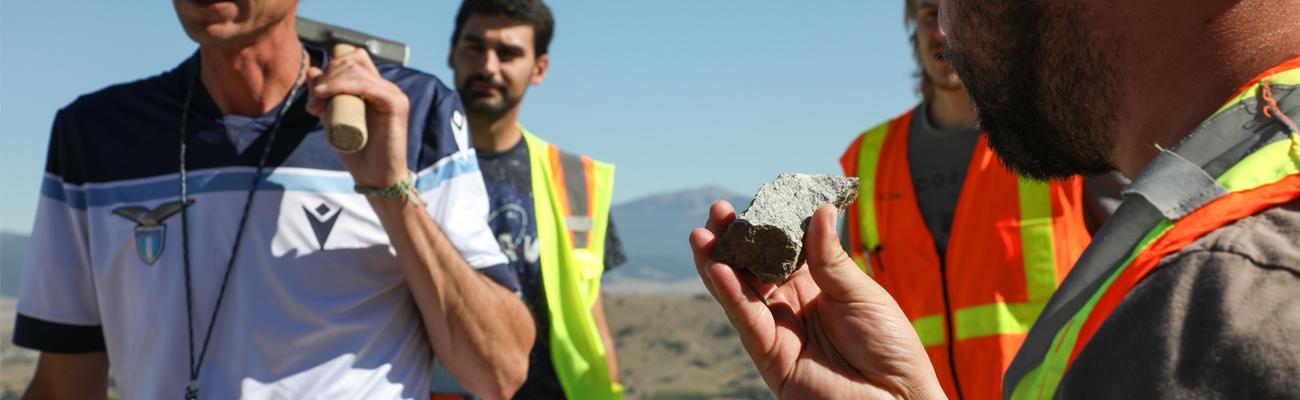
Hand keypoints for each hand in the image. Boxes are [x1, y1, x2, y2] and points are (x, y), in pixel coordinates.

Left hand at [305, 48, 410, 188]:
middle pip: (353, 61)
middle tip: (313, 102)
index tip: (316, 93)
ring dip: (330, 82)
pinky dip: (343, 86)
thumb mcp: (333, 117)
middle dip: (327, 76)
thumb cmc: (357, 152)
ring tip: (316, 103)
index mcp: (375, 88)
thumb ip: (324, 97)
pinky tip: (326, 93)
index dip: (332, 68)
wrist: (375, 177)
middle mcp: (386, 87)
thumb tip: (313, 71)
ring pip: (357, 70)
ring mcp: (393, 94)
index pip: (354, 59)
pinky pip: (367, 86)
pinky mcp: (396, 104)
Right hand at [689, 202, 944, 399]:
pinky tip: (717, 268)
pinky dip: (729, 294)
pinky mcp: (771, 356)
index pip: (783, 251)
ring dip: (718, 263)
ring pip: (740, 293)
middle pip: (753, 269)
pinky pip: (746, 320)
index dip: (767, 228)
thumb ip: (831, 258)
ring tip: (702, 234)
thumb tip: (819, 211)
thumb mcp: (862, 293)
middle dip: (734, 241)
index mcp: (818, 287)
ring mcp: (780, 331)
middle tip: (718, 212)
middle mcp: (793, 306)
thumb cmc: (890, 347)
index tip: (754, 201)